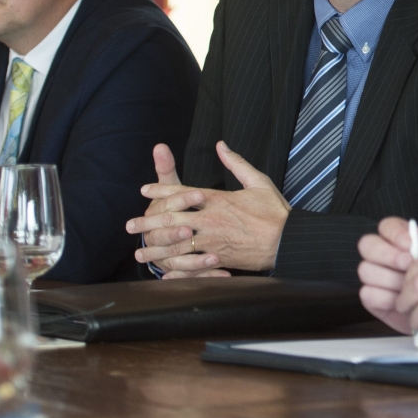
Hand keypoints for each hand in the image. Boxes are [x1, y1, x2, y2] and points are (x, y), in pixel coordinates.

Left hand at [126, 142, 290, 274]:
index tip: (144, 190)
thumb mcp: (258, 181)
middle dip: (149, 222)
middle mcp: (211, 220)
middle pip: (172, 219)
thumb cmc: (275, 211)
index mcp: (218, 199)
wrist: (288, 240)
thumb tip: (221, 145)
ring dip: (156, 248)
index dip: (161, 190)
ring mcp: (213, 241)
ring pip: (176, 245)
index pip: (183, 193)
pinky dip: (176, 269)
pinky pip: (192, 264)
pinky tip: (163, 272)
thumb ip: (237, 163)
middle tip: (130, 226)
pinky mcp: (219, 258)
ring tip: (139, 253)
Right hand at [356, 217, 417, 332]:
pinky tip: (401, 301)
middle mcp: (381, 254)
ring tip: (408, 288)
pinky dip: (386, 298)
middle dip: (387, 254)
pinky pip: (367, 293)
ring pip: (366, 269)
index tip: (410, 244)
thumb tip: (415, 249)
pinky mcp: (370, 297)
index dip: (394, 233)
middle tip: (407, 264)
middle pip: (367, 244)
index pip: (386, 226)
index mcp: (399, 239)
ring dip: (390, 279)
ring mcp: (373, 275)